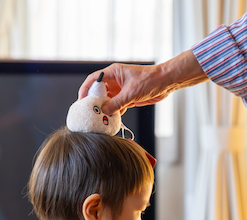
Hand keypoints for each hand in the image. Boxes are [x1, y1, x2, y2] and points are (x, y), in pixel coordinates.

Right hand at [78, 50, 208, 115]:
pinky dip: (114, 112)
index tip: (81, 100)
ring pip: (108, 100)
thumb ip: (116, 103)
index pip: (94, 80)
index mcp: (113, 72)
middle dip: (94, 102)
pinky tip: (112, 119)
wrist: (165, 83)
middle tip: (90, 112)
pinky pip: (117, 106)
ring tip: (100, 118)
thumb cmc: (150, 80)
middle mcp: (115, 80)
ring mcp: (121, 89)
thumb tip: (104, 110)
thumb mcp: (131, 93)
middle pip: (99, 91)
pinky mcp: (127, 97)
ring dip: (105, 109)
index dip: (85, 89)